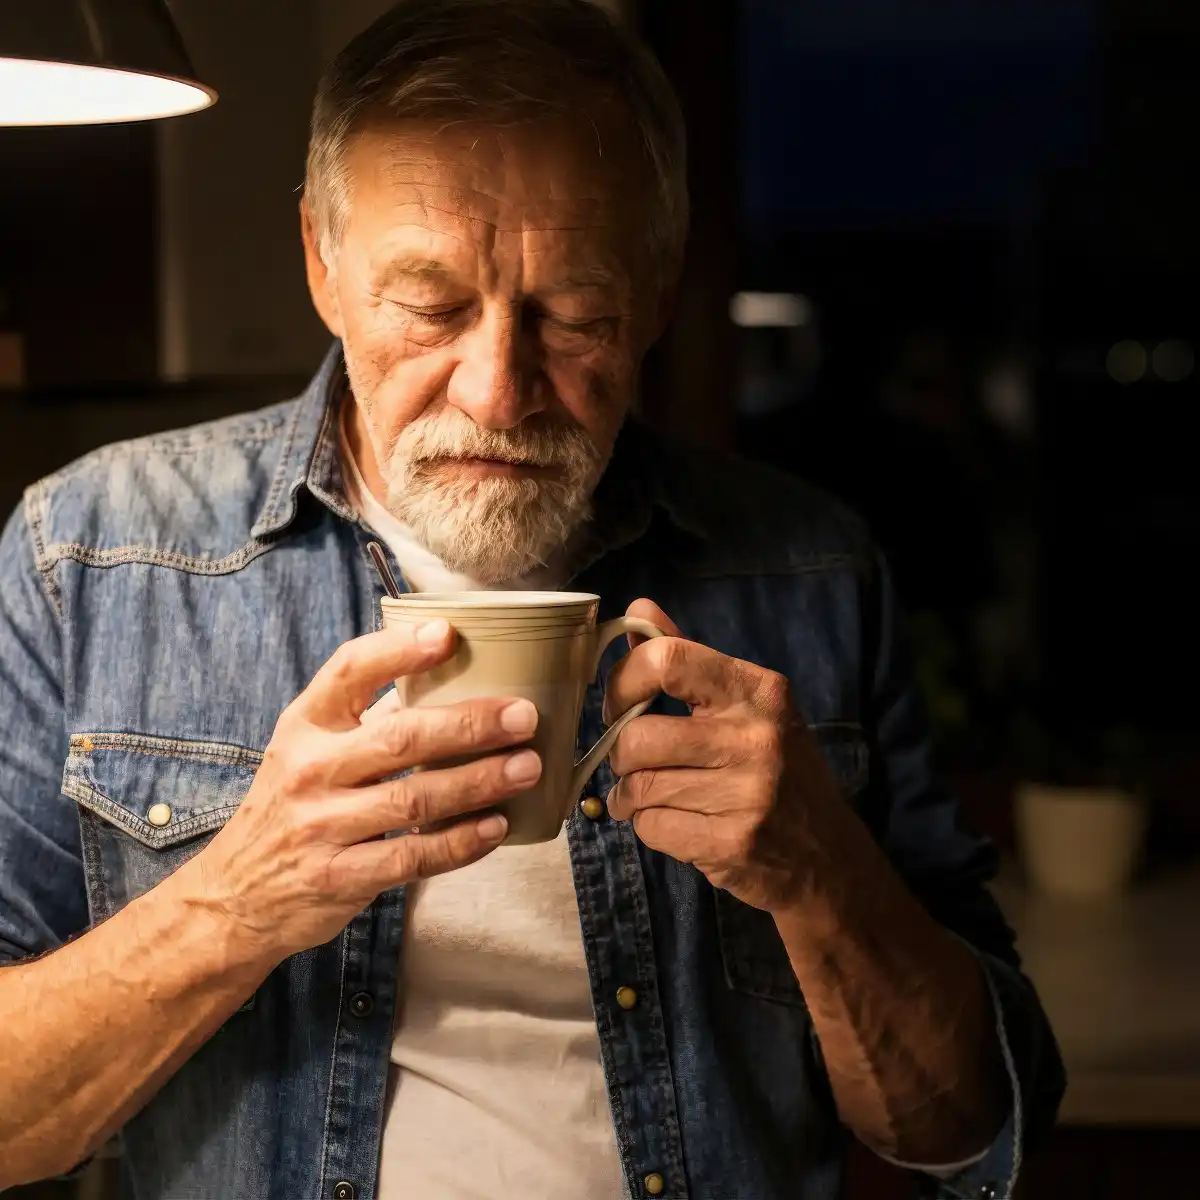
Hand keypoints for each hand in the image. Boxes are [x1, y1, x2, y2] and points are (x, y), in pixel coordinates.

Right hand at [185, 620, 541, 959]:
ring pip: (414, 799)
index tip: (449, 635)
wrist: (234, 895)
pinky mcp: (340, 877)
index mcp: (304, 724)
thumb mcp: (307, 748)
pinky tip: (497, 826)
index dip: (399, 650)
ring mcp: (321, 826)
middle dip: (470, 724)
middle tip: (524, 715)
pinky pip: (412, 857)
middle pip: (399, 738)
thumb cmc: (291, 805)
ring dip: (479, 782)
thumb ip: (364, 717)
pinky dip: (460, 842)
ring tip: (528, 767)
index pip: (349, 671)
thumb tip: (451, 677)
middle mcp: (309, 769)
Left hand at [605, 600, 841, 912]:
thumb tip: (637, 609)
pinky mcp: (732, 842)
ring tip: (648, 796)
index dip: (623, 681)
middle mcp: (755, 736)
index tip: (618, 702)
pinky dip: (648, 827)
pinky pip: (651, 828)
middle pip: (638, 737)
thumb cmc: (778, 768)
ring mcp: (746, 794)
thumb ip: (689, 658)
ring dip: (630, 796)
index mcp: (757, 690)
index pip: (668, 660)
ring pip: (639, 787)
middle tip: (632, 762)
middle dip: (620, 754)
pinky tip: (673, 823)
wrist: (826, 855)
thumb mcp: (748, 705)